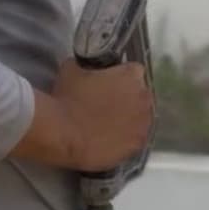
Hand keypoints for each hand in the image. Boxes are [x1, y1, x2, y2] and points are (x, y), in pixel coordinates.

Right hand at [10, 58, 152, 172]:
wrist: (65, 134)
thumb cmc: (68, 99)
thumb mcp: (71, 70)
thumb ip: (83, 65)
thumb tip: (81, 67)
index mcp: (131, 75)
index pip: (134, 70)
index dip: (121, 76)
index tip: (109, 82)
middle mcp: (144, 97)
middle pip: (140, 94)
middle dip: (127, 97)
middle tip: (107, 104)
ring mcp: (143, 122)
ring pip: (140, 117)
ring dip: (129, 118)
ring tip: (108, 124)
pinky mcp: (138, 143)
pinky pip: (136, 138)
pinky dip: (126, 138)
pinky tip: (110, 140)